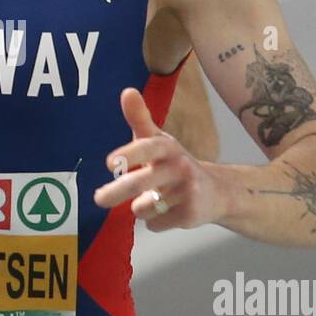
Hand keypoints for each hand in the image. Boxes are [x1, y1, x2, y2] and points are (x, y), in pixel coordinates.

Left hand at [94, 87, 220, 229]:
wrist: (218, 191)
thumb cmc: (176, 163)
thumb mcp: (158, 140)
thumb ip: (139, 119)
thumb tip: (127, 91)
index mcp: (168, 147)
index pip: (148, 147)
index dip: (129, 154)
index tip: (109, 163)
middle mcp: (180, 166)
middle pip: (142, 182)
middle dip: (117, 191)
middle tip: (98, 199)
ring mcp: (187, 192)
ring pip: (144, 207)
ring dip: (141, 208)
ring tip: (156, 199)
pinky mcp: (190, 215)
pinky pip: (154, 224)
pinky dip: (154, 222)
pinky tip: (168, 212)